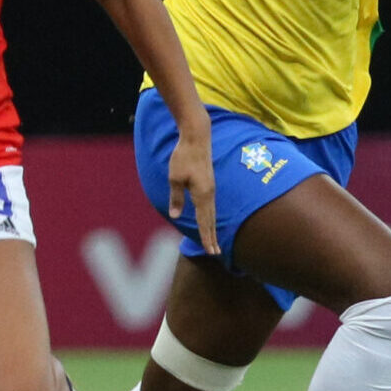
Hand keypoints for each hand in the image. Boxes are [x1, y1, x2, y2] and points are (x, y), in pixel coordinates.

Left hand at [168, 133, 220, 256]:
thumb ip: (176, 198)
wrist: (197, 137)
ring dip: (212, 227)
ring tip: (213, 240)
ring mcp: (210, 188)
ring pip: (212, 212)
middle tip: (215, 253)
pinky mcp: (208, 183)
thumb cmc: (184, 156)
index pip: (205, 220)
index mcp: (202, 194)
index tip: (210, 250)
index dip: (207, 236)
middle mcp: (209, 193)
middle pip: (211, 219)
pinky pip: (210, 205)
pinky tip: (209, 220)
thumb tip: (176, 216)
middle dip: (212, 236)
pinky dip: (210, 216)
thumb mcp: (174, 178)